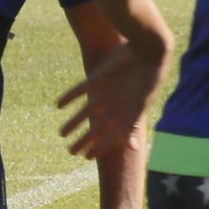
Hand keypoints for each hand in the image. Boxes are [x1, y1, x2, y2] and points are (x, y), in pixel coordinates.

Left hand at [57, 42, 167, 158]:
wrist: (147, 50)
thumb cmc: (150, 79)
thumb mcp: (141, 105)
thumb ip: (133, 125)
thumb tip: (133, 149)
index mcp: (126, 115)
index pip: (110, 137)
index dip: (99, 147)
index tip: (87, 157)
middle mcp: (114, 106)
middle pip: (96, 128)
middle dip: (83, 140)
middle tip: (71, 152)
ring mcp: (104, 93)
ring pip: (84, 112)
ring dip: (73, 122)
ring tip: (62, 133)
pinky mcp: (97, 79)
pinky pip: (78, 90)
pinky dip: (69, 97)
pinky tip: (59, 105)